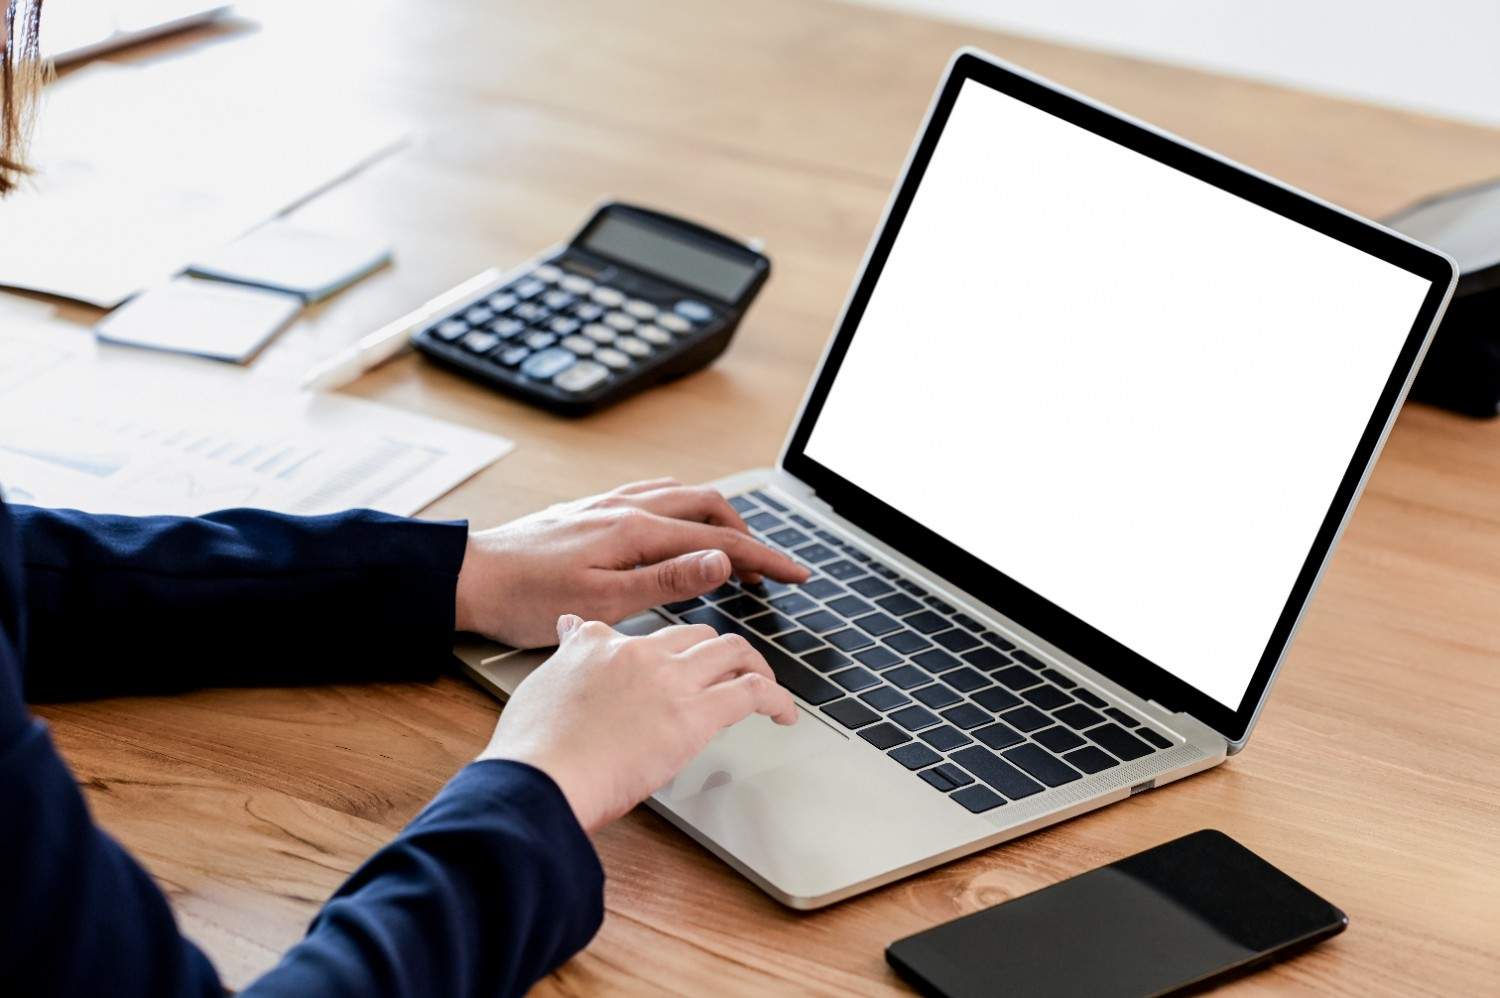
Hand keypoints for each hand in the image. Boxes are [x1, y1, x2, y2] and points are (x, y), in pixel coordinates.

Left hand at [454, 478, 808, 647]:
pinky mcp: (592, 511)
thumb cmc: (524, 597)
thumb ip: (667, 580)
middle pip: (709, 506)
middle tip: (770, 570)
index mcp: (635, 530)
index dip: (765, 558)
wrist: (467, 577)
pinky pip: (655, 496)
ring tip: (736, 551)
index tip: (797, 574)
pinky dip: (685, 510)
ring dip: (719, 519)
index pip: (719, 540)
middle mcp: (626, 507)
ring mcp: (608, 504)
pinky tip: (680, 527)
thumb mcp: (602, 602)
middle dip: (749, 535)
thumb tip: (722, 560)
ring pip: (683, 496)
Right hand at [479, 614, 797, 831]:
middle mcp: (639, 653)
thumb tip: (567, 627)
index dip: (669, 648)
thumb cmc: (532, 752)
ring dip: (756, 668)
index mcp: (598, 645)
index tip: (678, 663)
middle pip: (698, 636)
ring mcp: (668, 680)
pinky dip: (777, 699)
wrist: (538, 779)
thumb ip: (566, 655)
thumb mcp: (539, 685)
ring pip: (733, 651)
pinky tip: (784, 715)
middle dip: (721, 654)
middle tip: (733, 676)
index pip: (645, 634)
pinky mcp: (693, 716)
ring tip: (767, 689)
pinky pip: (752, 693)